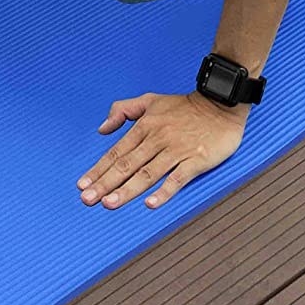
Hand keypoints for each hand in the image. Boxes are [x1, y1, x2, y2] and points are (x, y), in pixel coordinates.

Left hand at [78, 90, 247, 210]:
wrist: (221, 103)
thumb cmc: (186, 105)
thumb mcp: (151, 100)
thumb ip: (124, 110)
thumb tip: (102, 128)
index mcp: (145, 126)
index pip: (116, 152)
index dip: (98, 170)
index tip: (83, 185)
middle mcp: (158, 139)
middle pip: (127, 165)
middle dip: (105, 183)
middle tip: (88, 199)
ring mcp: (177, 150)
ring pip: (147, 173)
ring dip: (127, 189)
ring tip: (110, 203)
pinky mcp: (196, 159)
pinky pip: (177, 178)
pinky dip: (164, 191)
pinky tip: (151, 203)